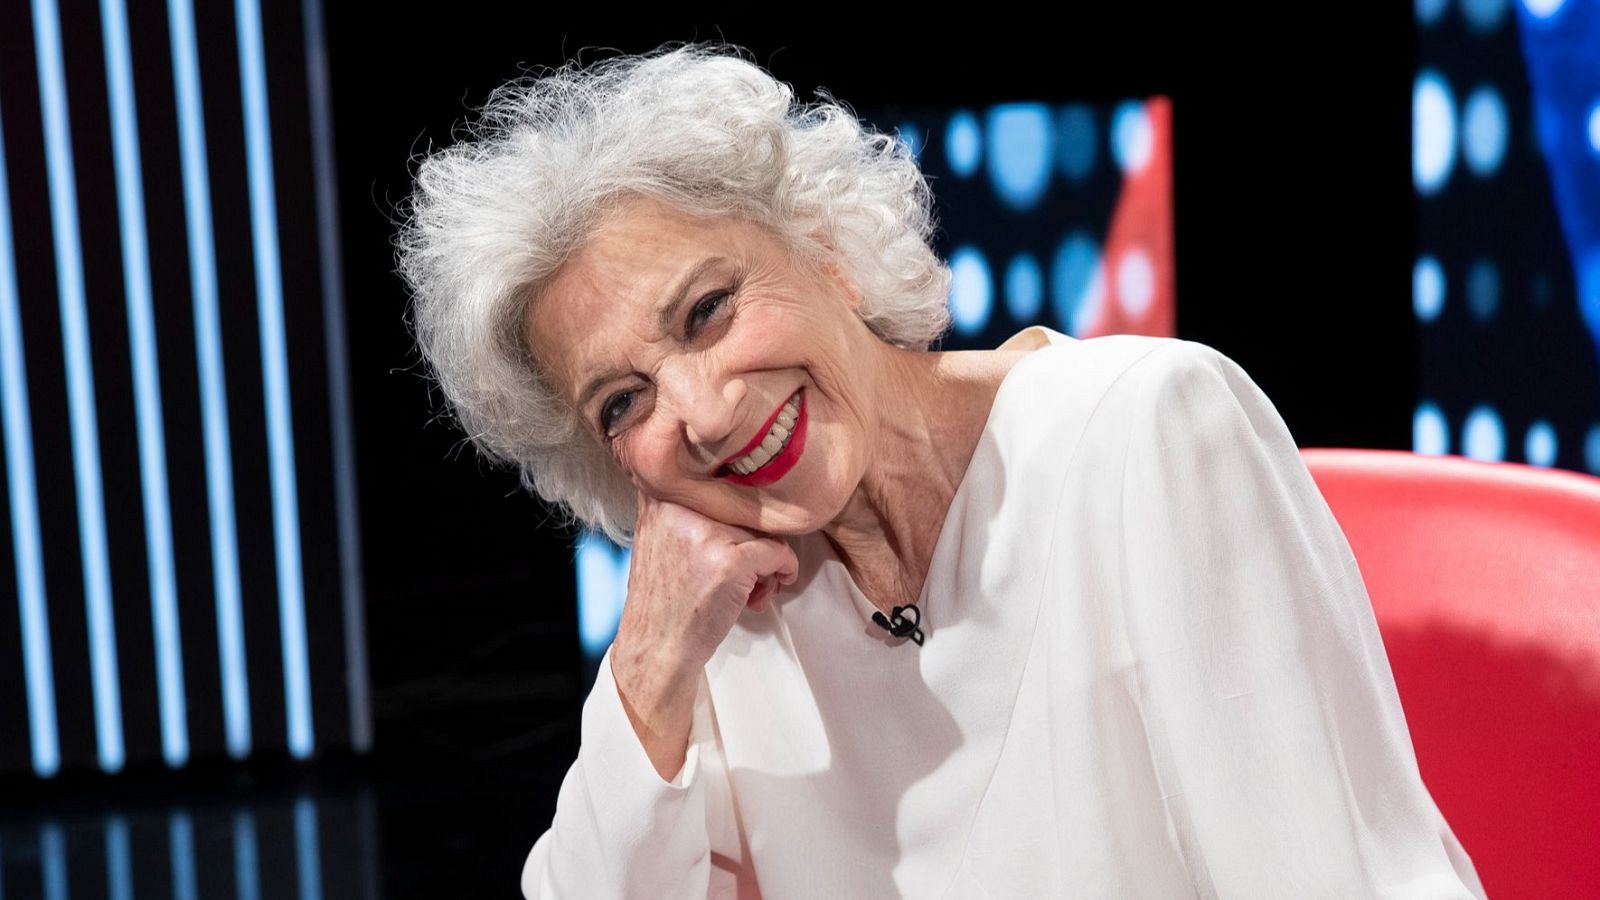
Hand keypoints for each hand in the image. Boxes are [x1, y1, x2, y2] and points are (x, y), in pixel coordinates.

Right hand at [617, 488, 799, 672]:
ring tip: (751, 588)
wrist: (655, 648)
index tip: (735, 535)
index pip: (716, 486)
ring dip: (765, 560)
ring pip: (759, 530)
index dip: (733, 511)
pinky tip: (773, 585)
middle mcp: (679, 509)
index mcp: (660, 498)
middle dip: (749, 540)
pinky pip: (776, 551)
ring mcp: (706, 534)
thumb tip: (734, 496)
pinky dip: (784, 568)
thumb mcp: (657, 539)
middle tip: (746, 571)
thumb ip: (683, 511)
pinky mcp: (730, 560)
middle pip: (740, 509)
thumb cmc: (662, 600)